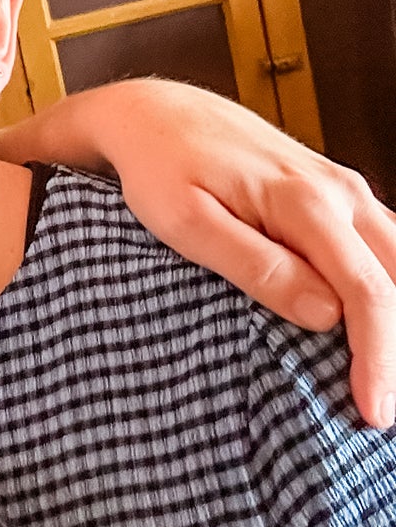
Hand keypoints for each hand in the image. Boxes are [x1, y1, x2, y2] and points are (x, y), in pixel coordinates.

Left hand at [0, 79, 395, 427]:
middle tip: (379, 412)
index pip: (368, 292)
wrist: (155, 114)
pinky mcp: (337, 194)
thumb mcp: (187, 223)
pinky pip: (384, 247)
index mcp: (306, 201)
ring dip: (395, 322)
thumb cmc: (159, 169)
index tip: (373, 412)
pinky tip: (376, 331)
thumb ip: (256, 266)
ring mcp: (344, 190)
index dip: (378, 358)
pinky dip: (388, 291)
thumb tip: (325, 315)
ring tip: (380, 380)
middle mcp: (340, 192)